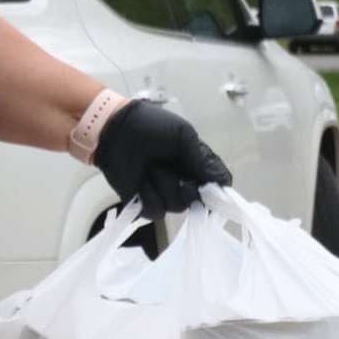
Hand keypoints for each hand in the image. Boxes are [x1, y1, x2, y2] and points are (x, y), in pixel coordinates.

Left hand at [93, 102, 231, 216]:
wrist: (116, 131)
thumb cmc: (150, 127)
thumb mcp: (182, 135)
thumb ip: (202, 159)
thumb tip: (222, 182)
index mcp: (196, 165)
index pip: (217, 186)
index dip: (216, 192)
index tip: (208, 188)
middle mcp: (183, 182)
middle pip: (197, 202)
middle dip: (186, 187)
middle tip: (170, 168)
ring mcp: (164, 194)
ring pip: (176, 206)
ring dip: (162, 185)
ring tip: (149, 166)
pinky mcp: (144, 203)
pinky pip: (155, 211)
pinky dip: (147, 196)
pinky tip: (140, 180)